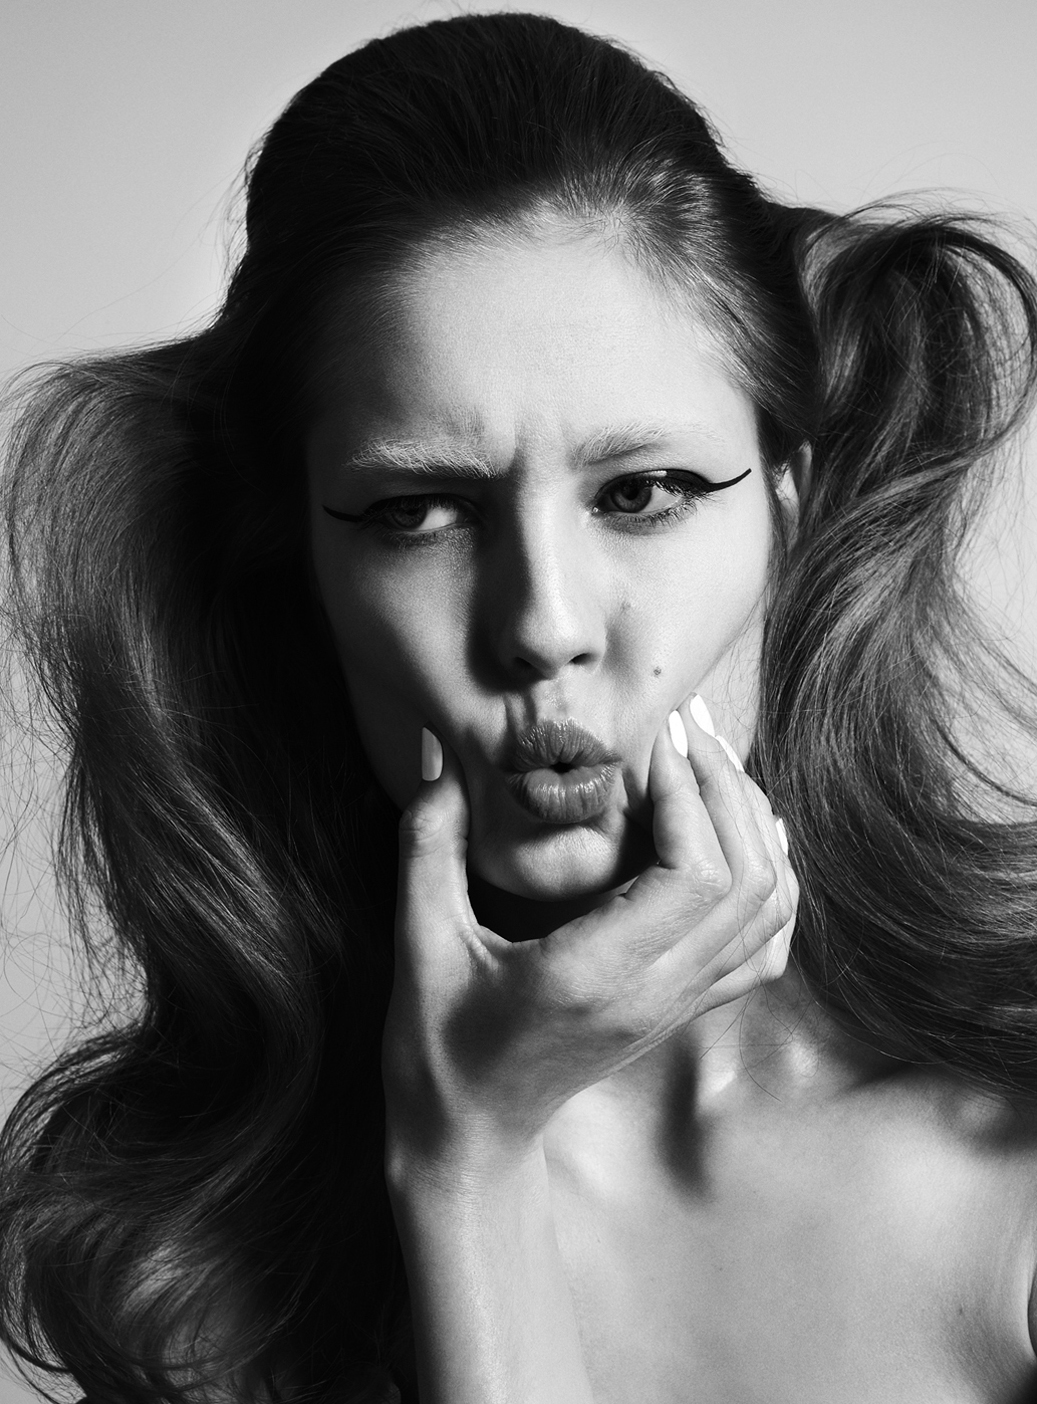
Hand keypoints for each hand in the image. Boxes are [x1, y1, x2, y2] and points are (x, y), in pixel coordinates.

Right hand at [382, 704, 797, 1169]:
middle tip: (685, 728)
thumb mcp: (418, 939)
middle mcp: (656, 992)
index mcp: (595, 975)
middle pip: (749, 880)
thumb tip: (439, 748)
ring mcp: (679, 1005)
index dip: (689, 794)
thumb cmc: (436, 1042)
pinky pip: (765, 944)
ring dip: (754, 825)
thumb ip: (428, 839)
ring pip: (770, 908)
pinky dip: (773, 880)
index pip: (693, 876)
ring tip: (711, 764)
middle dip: (727, 788)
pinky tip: (743, 832)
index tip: (651, 741)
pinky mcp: (685, 1008)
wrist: (470, 1132)